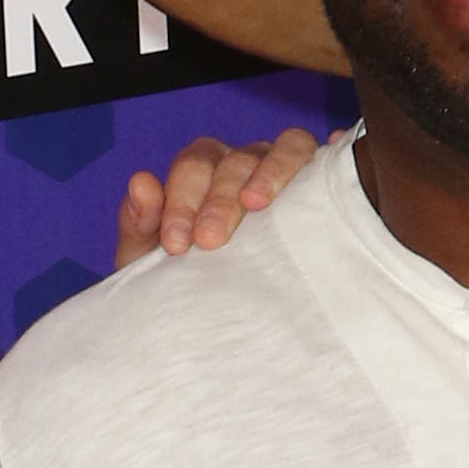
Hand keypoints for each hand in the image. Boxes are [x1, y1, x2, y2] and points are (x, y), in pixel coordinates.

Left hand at [112, 124, 318, 264]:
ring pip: (283, 148)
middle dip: (219, 199)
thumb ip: (140, 222)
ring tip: (256, 204)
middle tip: (208, 242)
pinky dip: (324, 154)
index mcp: (201, 171)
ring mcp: (281, 172)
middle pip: (236, 160)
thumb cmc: (182, 280)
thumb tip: (141, 182)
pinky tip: (328, 154)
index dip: (181, 201)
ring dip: (269, 173)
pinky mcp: (314, 185)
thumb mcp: (148, 259)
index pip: (193, 167)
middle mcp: (242, 164)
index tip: (175, 245)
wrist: (214, 319)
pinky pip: (320, 158)